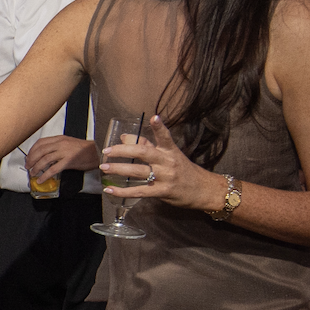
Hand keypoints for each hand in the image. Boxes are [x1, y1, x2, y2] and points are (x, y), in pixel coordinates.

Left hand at [25, 134, 99, 184]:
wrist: (97, 153)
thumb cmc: (84, 150)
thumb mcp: (68, 143)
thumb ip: (57, 147)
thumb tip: (45, 154)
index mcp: (59, 139)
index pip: (41, 142)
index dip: (32, 151)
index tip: (28, 157)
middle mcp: (60, 144)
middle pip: (40, 151)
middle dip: (31, 159)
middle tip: (28, 166)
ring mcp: (64, 152)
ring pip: (45, 159)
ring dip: (36, 167)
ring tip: (33, 173)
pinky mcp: (69, 161)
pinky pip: (53, 169)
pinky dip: (45, 175)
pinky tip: (41, 179)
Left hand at [97, 116, 219, 209]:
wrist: (204, 190)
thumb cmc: (184, 171)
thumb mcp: (171, 155)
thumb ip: (148, 146)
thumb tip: (124, 137)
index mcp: (170, 151)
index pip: (165, 136)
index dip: (159, 127)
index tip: (154, 117)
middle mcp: (167, 162)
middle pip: (143, 153)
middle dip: (123, 151)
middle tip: (107, 151)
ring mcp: (165, 177)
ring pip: (138, 171)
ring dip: (119, 169)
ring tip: (104, 167)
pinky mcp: (162, 191)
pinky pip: (139, 191)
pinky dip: (123, 191)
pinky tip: (110, 190)